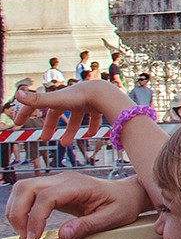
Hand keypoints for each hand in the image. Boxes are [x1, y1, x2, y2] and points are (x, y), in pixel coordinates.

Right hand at [5, 172, 151, 238]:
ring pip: (23, 188)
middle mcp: (65, 179)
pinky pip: (29, 194)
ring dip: (17, 210)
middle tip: (26, 235)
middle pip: (26, 187)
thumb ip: (87, 226)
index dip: (35, 218)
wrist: (128, 194)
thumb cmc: (123, 203)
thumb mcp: (111, 218)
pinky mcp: (54, 189)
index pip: (46, 196)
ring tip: (26, 232)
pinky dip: (22, 209)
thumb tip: (63, 235)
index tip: (34, 237)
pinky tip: (28, 225)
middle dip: (18, 212)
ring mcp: (58, 182)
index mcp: (79, 185)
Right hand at [15, 80, 133, 148]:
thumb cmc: (80, 96)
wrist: (106, 93)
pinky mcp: (99, 106)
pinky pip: (94, 117)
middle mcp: (71, 98)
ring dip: (70, 131)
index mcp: (59, 97)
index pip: (38, 103)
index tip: (18, 123)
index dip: (26, 112)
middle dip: (50, 126)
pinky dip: (91, 126)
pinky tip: (91, 134)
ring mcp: (86, 101)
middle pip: (57, 113)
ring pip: (76, 117)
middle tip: (45, 139)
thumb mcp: (56, 100)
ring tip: (65, 144)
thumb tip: (17, 93)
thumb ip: (37, 100)